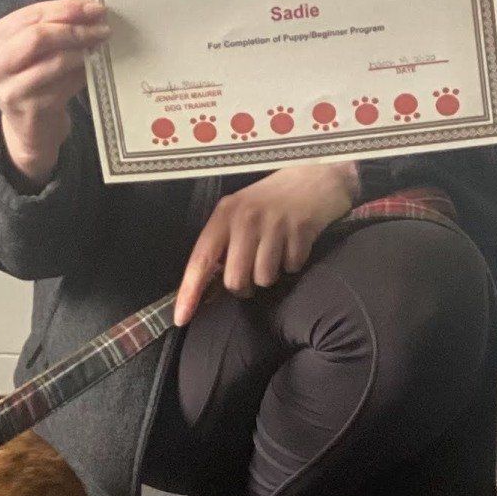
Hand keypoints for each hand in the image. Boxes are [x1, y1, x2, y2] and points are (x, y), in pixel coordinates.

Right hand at [0, 0, 110, 182]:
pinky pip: (66, 83)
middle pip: (38, 36)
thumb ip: (46, 27)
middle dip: (75, 28)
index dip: (64, 8)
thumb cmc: (32, 81)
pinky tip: (93, 66)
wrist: (29, 129)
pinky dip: (83, 72)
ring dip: (83, 49)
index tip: (93, 6)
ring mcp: (9, 90)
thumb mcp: (28, 51)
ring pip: (55, 60)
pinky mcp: (31, 109)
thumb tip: (86, 7)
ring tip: (99, 44)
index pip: (29, 15)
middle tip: (101, 26)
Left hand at [173, 160, 361, 326]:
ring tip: (276, 252)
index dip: (189, 292)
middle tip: (253, 270)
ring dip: (271, 274)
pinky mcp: (300, 229)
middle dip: (244, 287)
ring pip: (264, 279)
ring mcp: (274, 224)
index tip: (181, 319)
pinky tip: (294, 244)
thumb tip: (210, 284)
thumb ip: (224, 243)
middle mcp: (245, 218)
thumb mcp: (240, 212)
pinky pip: (291, 268)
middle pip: (235, 279)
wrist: (316, 176)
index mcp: (224, 215)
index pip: (200, 260)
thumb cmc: (272, 201)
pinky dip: (293, 263)